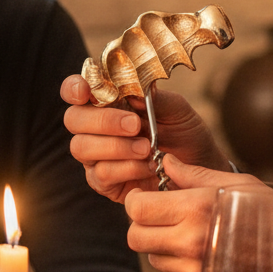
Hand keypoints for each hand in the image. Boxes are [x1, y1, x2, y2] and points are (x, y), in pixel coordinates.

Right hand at [61, 74, 227, 201]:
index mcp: (107, 102)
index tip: (85, 91)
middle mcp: (94, 128)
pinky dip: (126, 169)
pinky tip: (148, 167)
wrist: (200, 170)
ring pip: (82, 147)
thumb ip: (154, 98)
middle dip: (103, 121)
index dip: (74, 88)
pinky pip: (101, 174)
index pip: (76, 91)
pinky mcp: (103, 183)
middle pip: (73, 119)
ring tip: (147, 149)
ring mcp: (96, 156)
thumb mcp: (177, 110)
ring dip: (117, 147)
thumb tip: (132, 90)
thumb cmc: (185, 135)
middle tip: (135, 125)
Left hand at [125, 156, 262, 271]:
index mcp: (196, 209)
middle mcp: (191, 242)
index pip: (137, 209)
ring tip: (187, 232)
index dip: (137, 201)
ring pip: (153, 258)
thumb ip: (194, 174)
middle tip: (161, 215)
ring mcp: (196, 270)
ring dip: (161, 245)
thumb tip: (167, 162)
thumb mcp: (236, 184)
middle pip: (136, 237)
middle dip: (143, 225)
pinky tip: (205, 250)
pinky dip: (181, 263)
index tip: (148, 197)